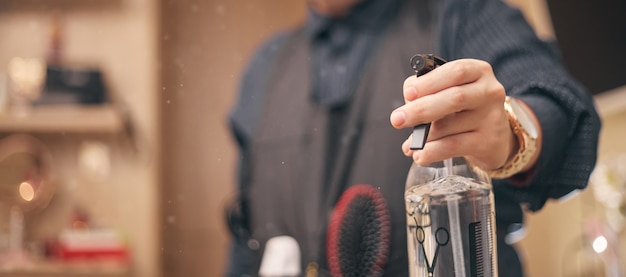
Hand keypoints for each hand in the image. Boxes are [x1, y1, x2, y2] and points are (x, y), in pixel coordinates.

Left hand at [389, 58, 514, 170]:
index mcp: (478, 71)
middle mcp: (489, 92)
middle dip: (420, 109)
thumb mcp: (450, 91)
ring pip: (449, 125)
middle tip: (397, 120)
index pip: (455, 71)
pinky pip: (453, 146)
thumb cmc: (464, 108)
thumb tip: (407, 106)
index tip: (408, 93)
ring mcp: (491, 118)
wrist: (494, 137)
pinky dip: (432, 152)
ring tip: (408, 144)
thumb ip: (428, 92)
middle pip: (454, 98)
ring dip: (423, 135)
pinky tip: (419, 155)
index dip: (430, 82)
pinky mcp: (488, 142)